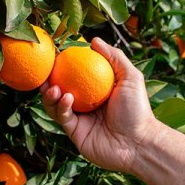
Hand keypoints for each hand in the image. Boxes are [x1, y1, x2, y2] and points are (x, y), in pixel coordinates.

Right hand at [40, 37, 156, 173]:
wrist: (139, 144)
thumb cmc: (138, 110)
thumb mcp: (130, 77)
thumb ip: (114, 57)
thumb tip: (94, 40)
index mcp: (97, 90)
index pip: (76, 75)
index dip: (64, 66)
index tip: (55, 55)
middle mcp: (87, 104)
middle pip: (61, 89)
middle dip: (49, 80)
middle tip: (45, 72)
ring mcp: (80, 119)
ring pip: (57, 104)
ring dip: (50, 94)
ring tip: (52, 86)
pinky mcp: (75, 133)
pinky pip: (62, 117)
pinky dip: (61, 106)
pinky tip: (66, 98)